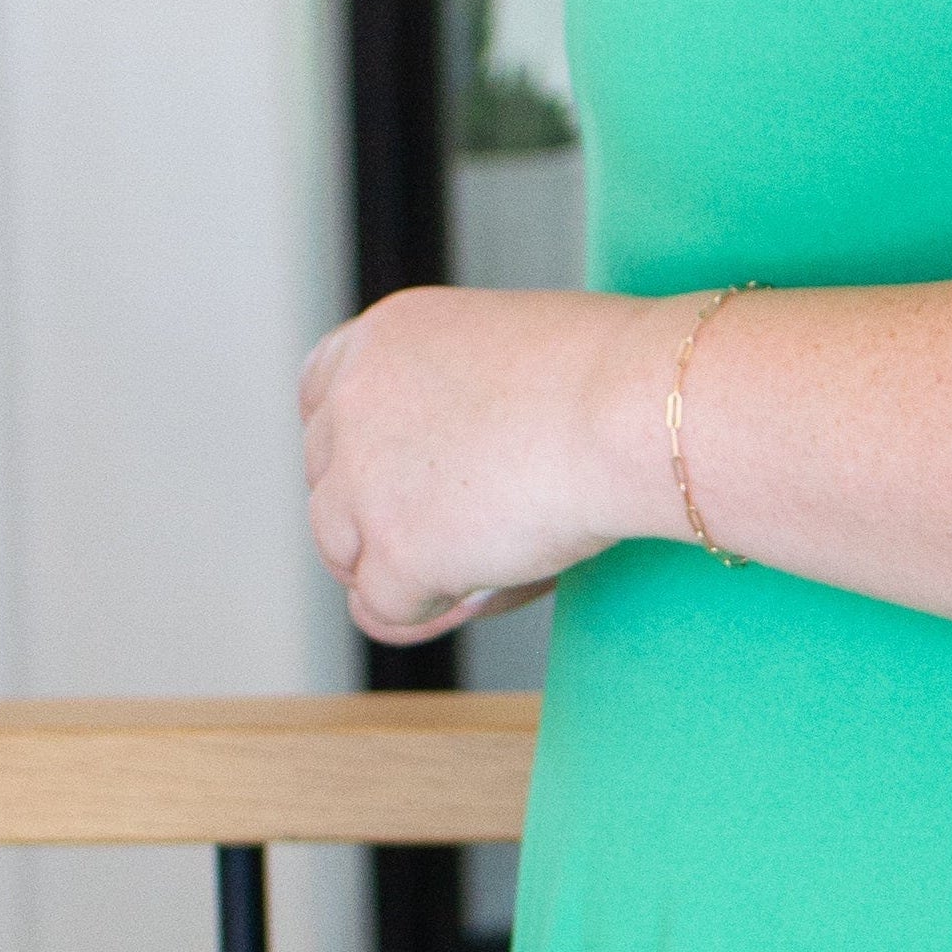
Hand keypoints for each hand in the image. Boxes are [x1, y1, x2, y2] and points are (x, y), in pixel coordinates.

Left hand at [299, 287, 655, 645]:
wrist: (632, 410)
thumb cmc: (611, 376)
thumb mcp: (505, 351)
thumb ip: (457, 397)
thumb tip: (456, 474)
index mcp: (381, 341)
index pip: (319, 398)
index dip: (348, 447)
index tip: (390, 475)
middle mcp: (353, 404)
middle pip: (328, 485)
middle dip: (379, 518)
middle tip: (458, 535)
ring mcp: (363, 482)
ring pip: (343, 554)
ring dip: (398, 571)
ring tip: (479, 570)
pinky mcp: (394, 553)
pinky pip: (384, 610)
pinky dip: (430, 611)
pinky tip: (483, 592)